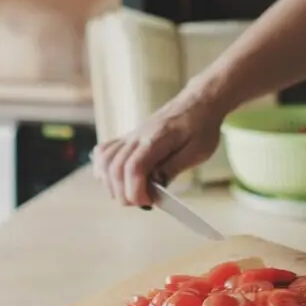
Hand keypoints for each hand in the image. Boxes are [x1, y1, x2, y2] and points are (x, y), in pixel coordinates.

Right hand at [91, 91, 223, 206]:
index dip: (135, 191)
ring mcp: (130, 136)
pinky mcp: (128, 138)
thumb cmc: (201, 127)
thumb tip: (154, 187)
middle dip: (124, 193)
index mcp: (157, 139)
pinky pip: (104, 152)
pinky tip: (116, 179)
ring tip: (131, 193)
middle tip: (143, 202)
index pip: (134, 168)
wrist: (198, 103)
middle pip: (115, 168)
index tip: (149, 202)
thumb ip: (173, 168)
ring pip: (105, 161)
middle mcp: (137, 136)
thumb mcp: (197, 151)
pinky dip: (104, 169)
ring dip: (112, 184)